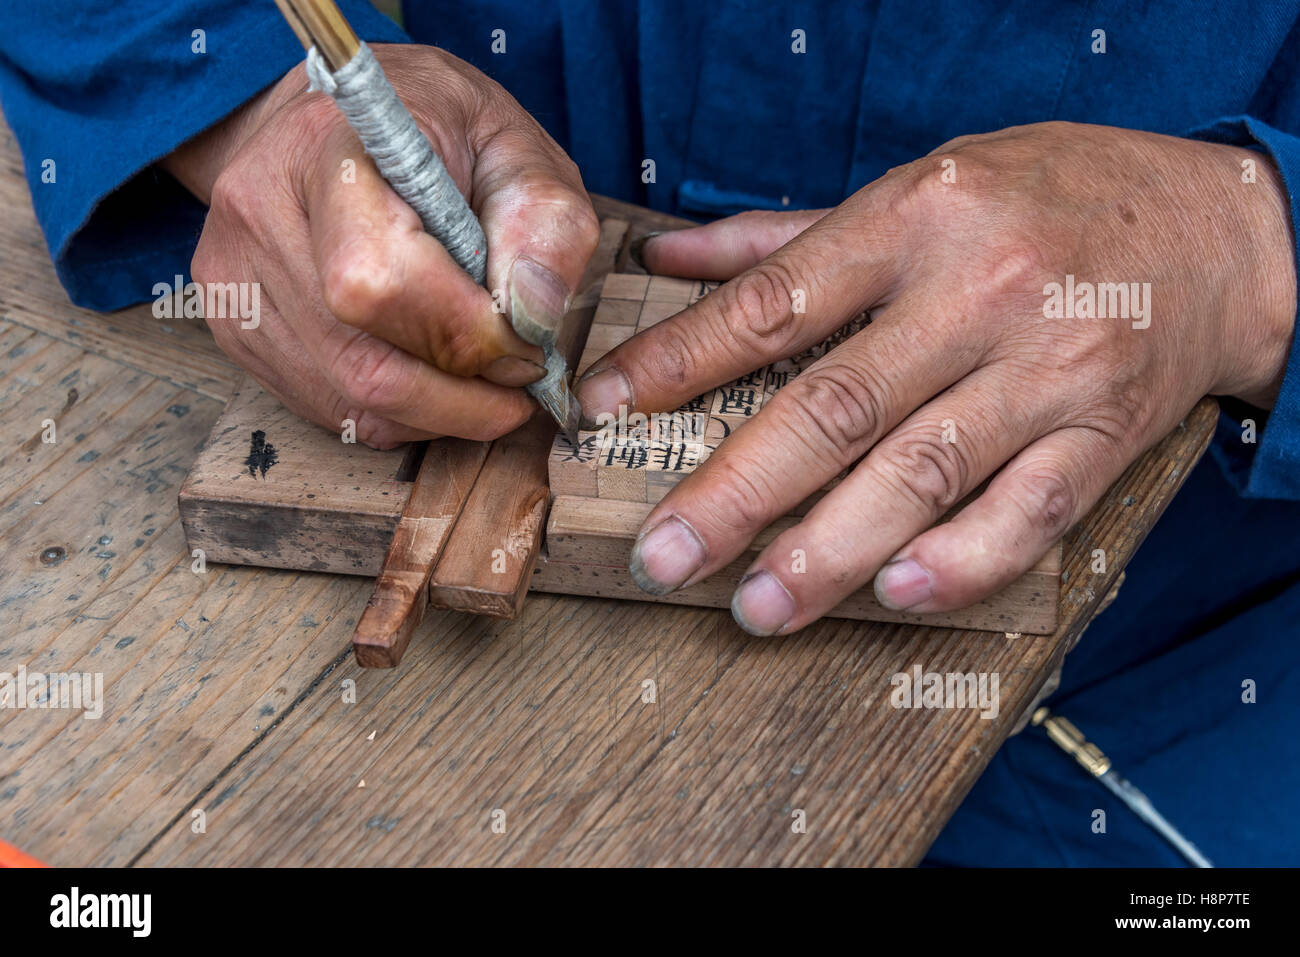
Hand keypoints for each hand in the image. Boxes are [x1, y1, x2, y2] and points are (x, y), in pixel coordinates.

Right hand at [163, 43, 598, 446]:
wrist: (337, 118)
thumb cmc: (438, 133)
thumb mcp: (518, 151)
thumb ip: (545, 227)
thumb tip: (534, 322)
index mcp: (336, 149)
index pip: (384, 282)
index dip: (468, 337)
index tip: (524, 344)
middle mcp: (263, 212)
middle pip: (364, 365)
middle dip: (460, 398)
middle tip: (514, 382)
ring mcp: (234, 275)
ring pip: (347, 401)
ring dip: (435, 413)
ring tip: (479, 380)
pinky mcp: (232, 324)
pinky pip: (326, 409)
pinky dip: (395, 414)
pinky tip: (426, 375)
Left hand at [576, 122, 1295, 633]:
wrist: (1218, 231)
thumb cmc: (1048, 198)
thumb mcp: (920, 184)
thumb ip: (788, 233)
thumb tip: (669, 254)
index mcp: (916, 219)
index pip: (773, 304)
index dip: (678, 361)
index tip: (602, 408)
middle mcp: (979, 294)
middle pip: (837, 407)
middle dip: (737, 491)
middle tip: (662, 554)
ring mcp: (1049, 369)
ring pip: (923, 473)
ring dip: (830, 551)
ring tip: (755, 607)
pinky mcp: (1106, 433)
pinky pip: (1029, 513)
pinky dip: (961, 562)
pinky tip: (895, 595)